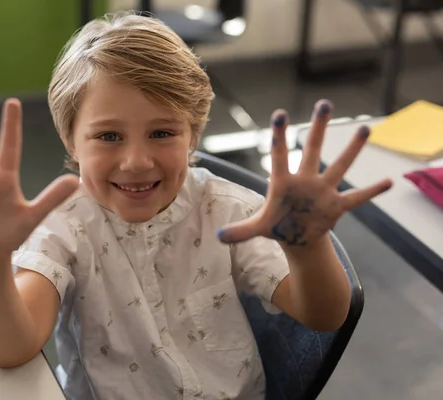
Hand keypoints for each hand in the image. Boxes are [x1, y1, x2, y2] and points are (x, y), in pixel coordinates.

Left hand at [218, 99, 391, 246]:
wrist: (296, 236)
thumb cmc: (276, 225)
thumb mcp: (258, 228)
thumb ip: (241, 231)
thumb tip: (219, 237)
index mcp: (283, 183)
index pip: (279, 155)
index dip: (279, 136)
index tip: (279, 114)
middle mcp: (305, 181)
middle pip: (312, 150)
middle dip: (318, 128)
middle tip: (324, 103)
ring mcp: (323, 192)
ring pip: (339, 167)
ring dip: (352, 150)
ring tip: (365, 129)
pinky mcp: (337, 206)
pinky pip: (358, 198)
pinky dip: (372, 192)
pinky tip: (389, 182)